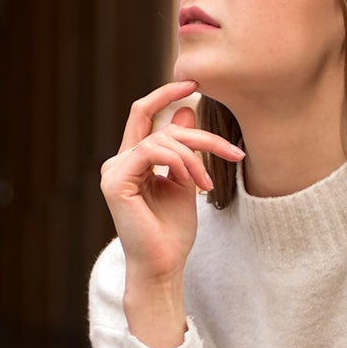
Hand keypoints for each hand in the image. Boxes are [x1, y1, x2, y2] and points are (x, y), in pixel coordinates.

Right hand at [100, 81, 243, 288]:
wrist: (164, 266)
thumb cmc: (173, 232)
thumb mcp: (186, 180)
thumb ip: (184, 149)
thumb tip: (187, 110)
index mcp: (131, 161)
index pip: (143, 114)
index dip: (165, 94)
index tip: (193, 81)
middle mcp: (118, 162)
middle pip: (161, 126)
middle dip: (201, 136)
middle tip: (232, 152)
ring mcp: (113, 171)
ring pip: (161, 139)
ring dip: (195, 156)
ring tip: (208, 183)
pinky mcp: (115, 181)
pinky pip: (152, 152)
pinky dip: (179, 163)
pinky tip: (193, 183)